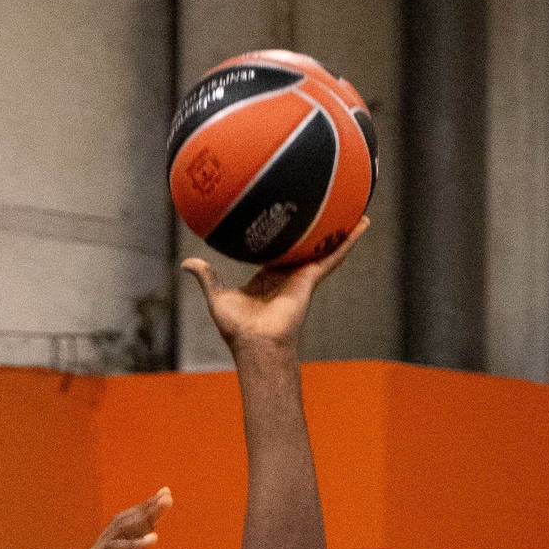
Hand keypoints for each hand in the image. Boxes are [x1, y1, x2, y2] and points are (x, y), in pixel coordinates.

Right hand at [15, 489, 168, 548]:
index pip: (124, 539)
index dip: (142, 524)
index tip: (159, 508)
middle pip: (124, 527)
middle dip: (146, 510)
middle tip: (167, 494)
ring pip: (120, 531)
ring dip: (144, 516)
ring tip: (165, 501)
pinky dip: (134, 544)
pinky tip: (154, 539)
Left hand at [181, 217, 369, 353]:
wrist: (255, 342)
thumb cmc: (237, 327)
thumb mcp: (217, 296)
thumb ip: (207, 277)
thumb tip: (187, 263)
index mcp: (268, 277)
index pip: (278, 251)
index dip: (284, 235)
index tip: (289, 219)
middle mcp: (288, 274)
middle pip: (306, 245)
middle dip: (316, 229)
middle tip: (326, 206)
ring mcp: (302, 276)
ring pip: (324, 246)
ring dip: (341, 229)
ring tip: (355, 208)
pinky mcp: (311, 278)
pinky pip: (333, 255)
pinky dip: (348, 240)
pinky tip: (360, 224)